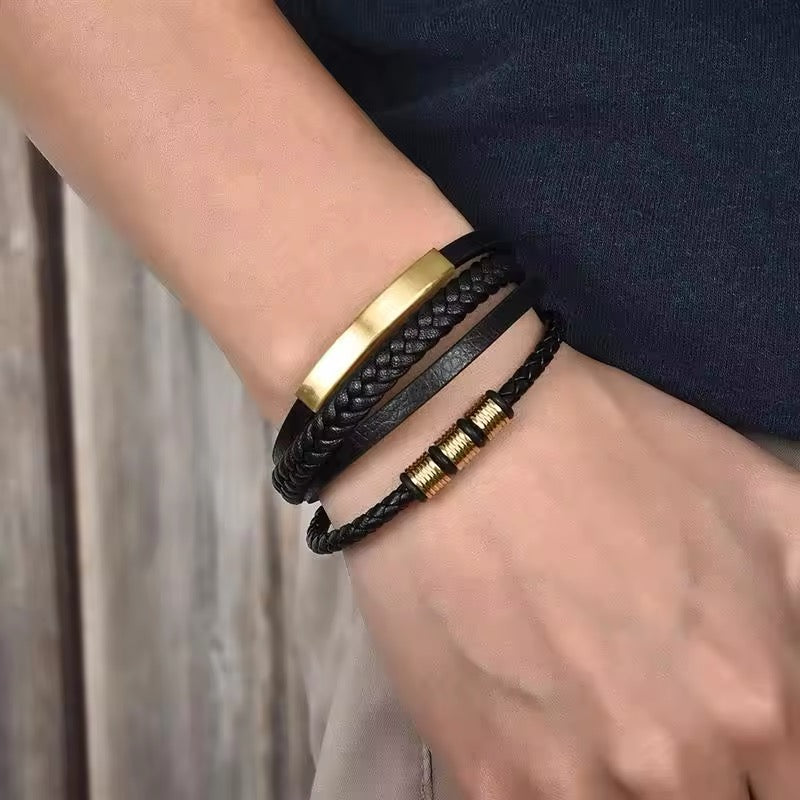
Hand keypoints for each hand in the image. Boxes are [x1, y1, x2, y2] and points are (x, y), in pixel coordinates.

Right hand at [323, 319, 799, 798]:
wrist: (460, 442)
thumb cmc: (610, 452)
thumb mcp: (764, 500)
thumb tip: (797, 684)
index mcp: (759, 697)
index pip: (791, 789)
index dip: (761, 762)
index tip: (717, 721)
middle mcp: (672, 760)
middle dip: (693, 767)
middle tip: (634, 689)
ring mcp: (570, 779)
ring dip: (612, 774)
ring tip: (579, 693)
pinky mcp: (486, 779)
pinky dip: (545, 775)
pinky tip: (530, 710)